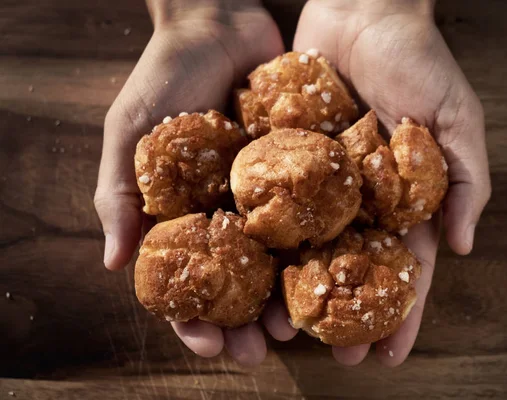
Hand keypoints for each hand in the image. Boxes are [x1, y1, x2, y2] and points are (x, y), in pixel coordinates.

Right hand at [94, 0, 295, 365]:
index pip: (185, 280)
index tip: (207, 345)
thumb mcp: (129, 134)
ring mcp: (263, 195)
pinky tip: (328, 271)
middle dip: (242, 321)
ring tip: (292, 327)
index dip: (191, 317)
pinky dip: (316, 245)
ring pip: (276, 259)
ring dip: (282, 297)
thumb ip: (119, 195)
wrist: (218, 25)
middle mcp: (225, 212)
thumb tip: (112, 264)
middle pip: (234, 282)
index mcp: (182, 214)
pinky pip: (309, 213)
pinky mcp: (297, 170)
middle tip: (256, 352)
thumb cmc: (164, 77)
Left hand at [294, 0, 490, 365]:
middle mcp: (361, 199)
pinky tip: (251, 274)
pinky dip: (264, 241)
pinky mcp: (287, 160)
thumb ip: (465, 178)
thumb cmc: (417, 59)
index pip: (405, 266)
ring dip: (298, 291)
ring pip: (308, 249)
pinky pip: (274, 205)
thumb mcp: (456, 115)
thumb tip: (463, 245)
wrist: (360, 9)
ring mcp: (321, 183)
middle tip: (335, 359)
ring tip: (283, 331)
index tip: (389, 354)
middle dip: (345, 316)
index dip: (401, 312)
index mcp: (404, 197)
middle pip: (352, 269)